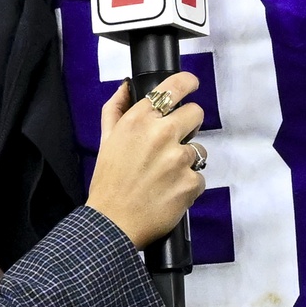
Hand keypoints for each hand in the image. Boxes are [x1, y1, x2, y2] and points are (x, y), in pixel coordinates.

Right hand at [86, 72, 206, 248]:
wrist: (113, 223)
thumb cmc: (108, 182)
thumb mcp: (105, 140)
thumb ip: (115, 109)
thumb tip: (126, 86)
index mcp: (139, 120)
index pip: (173, 87)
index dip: (187, 83)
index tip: (192, 85)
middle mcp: (161, 134)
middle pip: (196, 113)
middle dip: (189, 125)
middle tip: (174, 142)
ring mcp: (179, 159)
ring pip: (199, 149)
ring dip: (187, 160)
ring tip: (165, 175)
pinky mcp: (190, 182)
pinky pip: (199, 177)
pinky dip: (188, 185)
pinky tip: (170, 192)